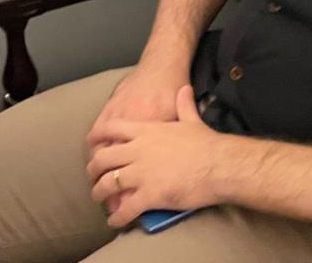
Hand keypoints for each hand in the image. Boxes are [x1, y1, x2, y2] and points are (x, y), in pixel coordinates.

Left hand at [86, 86, 220, 226]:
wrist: (219, 165)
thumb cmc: (207, 143)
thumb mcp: (191, 119)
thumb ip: (184, 105)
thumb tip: (185, 90)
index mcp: (146, 131)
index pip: (112, 129)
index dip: (98, 136)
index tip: (91, 143)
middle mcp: (138, 150)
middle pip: (104, 158)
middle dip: (93, 169)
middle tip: (93, 176)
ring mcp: (141, 173)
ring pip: (109, 184)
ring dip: (100, 193)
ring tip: (99, 199)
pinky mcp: (149, 195)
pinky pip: (126, 208)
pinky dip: (117, 216)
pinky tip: (114, 221)